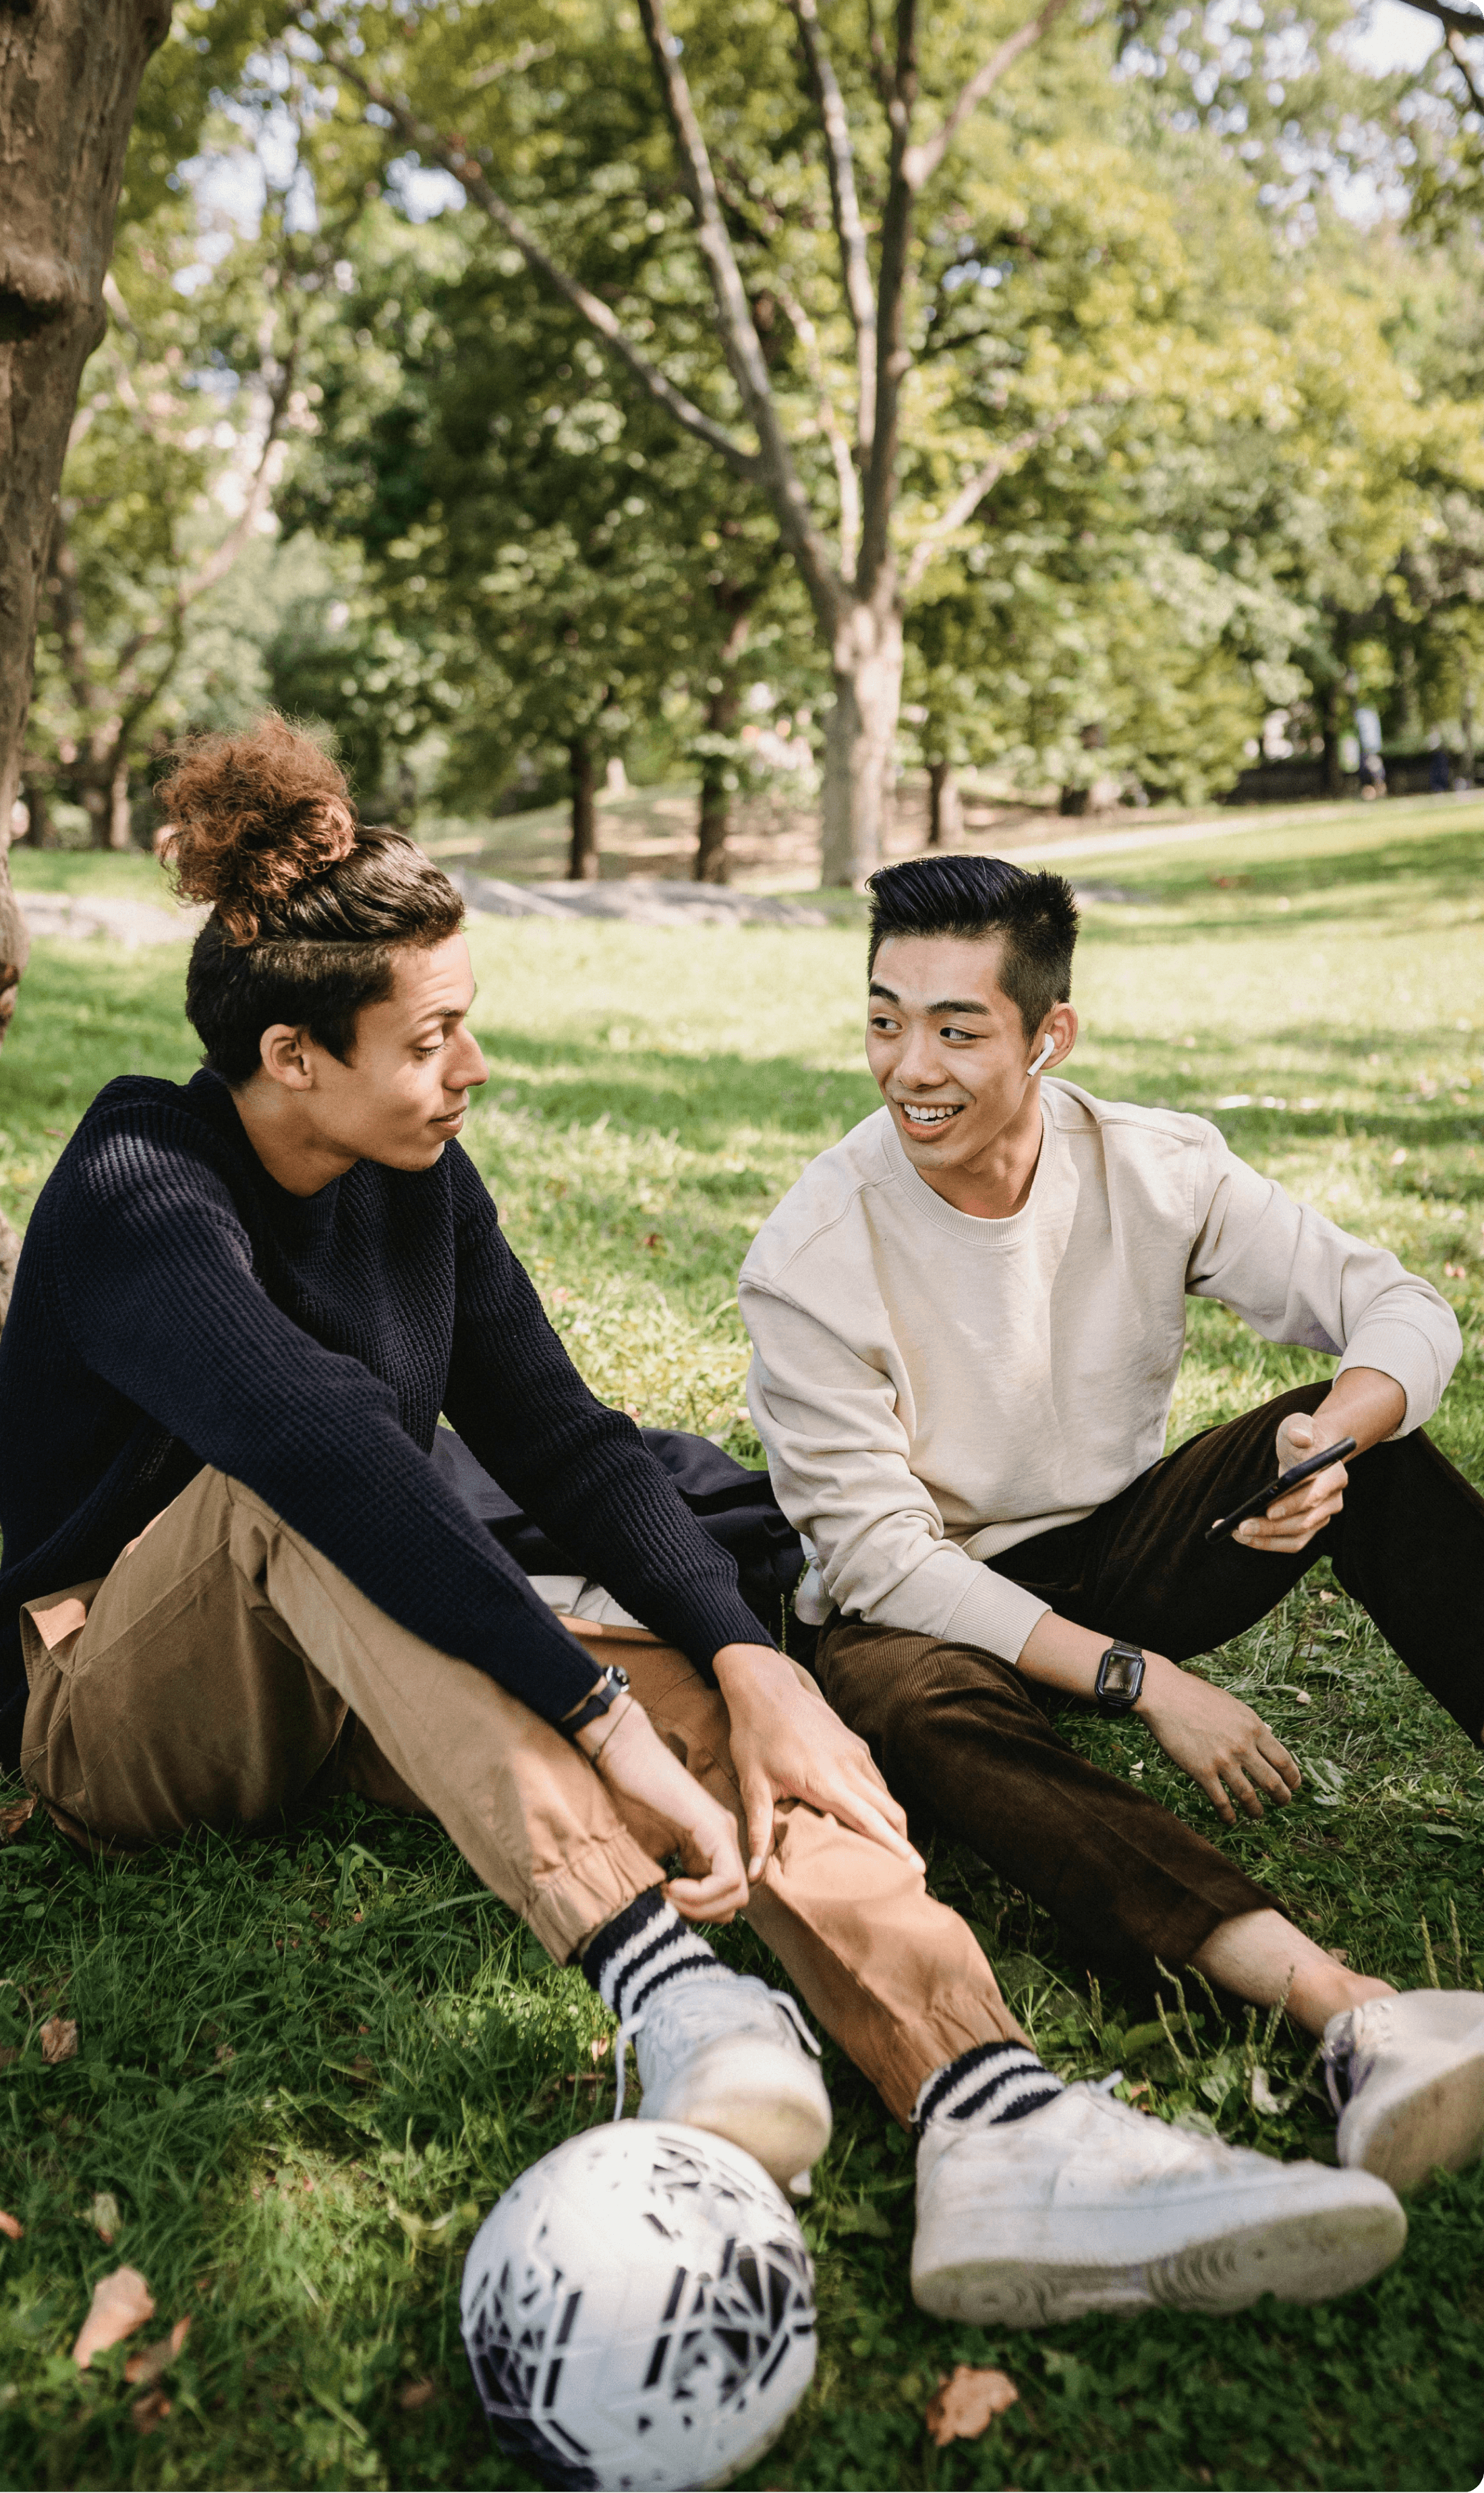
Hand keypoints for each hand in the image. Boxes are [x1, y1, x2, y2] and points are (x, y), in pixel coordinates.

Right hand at [577, 1700, 748, 1922]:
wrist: (623, 1755)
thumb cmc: (628, 1798)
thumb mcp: (646, 1852)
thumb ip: (663, 1881)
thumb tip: (665, 1918)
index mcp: (711, 1847)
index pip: (724, 1900)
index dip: (697, 1914)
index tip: (663, 1905)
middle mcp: (725, 1839)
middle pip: (735, 1902)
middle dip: (701, 1916)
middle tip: (666, 1905)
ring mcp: (723, 1832)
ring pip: (737, 1895)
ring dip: (699, 1908)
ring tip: (667, 1894)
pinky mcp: (713, 1827)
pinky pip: (728, 1878)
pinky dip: (701, 1895)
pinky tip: (672, 1886)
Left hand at [713, 1644, 924, 1882]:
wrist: (766, 1689)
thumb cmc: (756, 1737)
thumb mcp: (752, 1786)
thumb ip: (759, 1833)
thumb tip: (756, 1877)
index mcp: (828, 1782)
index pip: (871, 1821)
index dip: (895, 1847)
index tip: (916, 1869)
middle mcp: (850, 1768)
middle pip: (890, 1811)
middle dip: (904, 1843)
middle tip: (912, 1874)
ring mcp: (856, 1754)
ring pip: (887, 1796)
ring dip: (894, 1824)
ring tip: (896, 1853)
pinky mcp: (856, 1745)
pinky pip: (877, 1780)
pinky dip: (882, 1803)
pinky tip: (875, 1819)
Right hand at [1136, 1653, 1301, 1824]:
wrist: (1167, 1695)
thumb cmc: (1198, 1696)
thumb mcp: (1234, 1707)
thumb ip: (1250, 1726)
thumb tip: (1265, 1740)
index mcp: (1254, 1728)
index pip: (1283, 1760)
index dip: (1293, 1777)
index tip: (1294, 1785)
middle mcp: (1243, 1746)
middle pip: (1272, 1782)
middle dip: (1282, 1797)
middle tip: (1283, 1803)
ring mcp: (1223, 1761)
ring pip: (1249, 1796)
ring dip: (1256, 1810)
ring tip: (1258, 1814)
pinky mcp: (1201, 1771)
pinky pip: (1221, 1801)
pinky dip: (1228, 1814)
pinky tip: (1230, 1819)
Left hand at [1234, 1410, 1349, 1554]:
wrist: (1306, 1451)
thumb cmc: (1299, 1438)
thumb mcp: (1297, 1424)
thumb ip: (1299, 1428)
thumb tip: (1300, 1437)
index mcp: (1335, 1476)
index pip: (1317, 1494)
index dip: (1294, 1504)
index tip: (1269, 1510)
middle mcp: (1333, 1501)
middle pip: (1305, 1521)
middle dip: (1272, 1527)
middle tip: (1241, 1526)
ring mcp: (1322, 1517)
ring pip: (1298, 1537)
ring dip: (1266, 1539)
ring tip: (1237, 1533)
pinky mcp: (1309, 1528)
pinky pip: (1291, 1543)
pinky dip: (1268, 1543)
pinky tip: (1244, 1538)